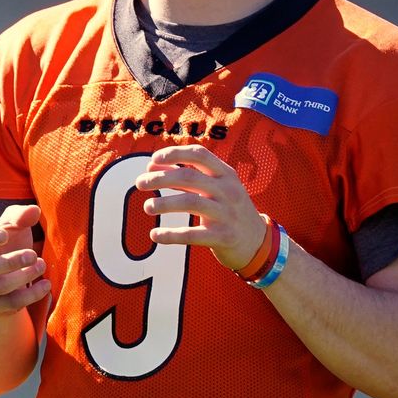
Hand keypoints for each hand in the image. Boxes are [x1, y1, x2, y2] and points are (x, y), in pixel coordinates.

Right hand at [0, 204, 49, 315]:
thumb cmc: (5, 244)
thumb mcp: (10, 227)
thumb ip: (19, 217)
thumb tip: (34, 211)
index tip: (3, 235)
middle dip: (11, 262)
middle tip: (33, 255)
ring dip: (23, 277)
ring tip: (41, 265)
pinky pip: (9, 304)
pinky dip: (30, 295)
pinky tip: (46, 285)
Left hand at [134, 145, 267, 270]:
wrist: (258, 243)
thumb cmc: (229, 210)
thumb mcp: (218, 188)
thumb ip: (189, 176)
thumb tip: (153, 167)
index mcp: (226, 174)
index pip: (199, 154)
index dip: (174, 154)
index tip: (152, 160)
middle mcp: (228, 190)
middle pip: (189, 177)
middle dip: (161, 178)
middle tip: (139, 183)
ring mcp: (227, 214)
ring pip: (190, 203)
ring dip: (164, 204)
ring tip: (147, 207)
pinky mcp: (223, 237)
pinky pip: (192, 235)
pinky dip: (171, 235)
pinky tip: (154, 235)